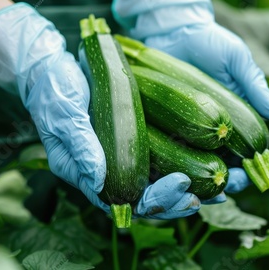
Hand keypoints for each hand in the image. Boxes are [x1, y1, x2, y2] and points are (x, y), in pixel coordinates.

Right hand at [0, 3, 200, 219]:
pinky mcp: (131, 142)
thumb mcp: (64, 114)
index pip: (120, 201)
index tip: (180, 185)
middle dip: (173, 201)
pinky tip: (205, 168)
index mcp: (84, 173)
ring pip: (153, 185)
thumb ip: (81, 145)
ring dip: (183, 191)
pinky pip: (157, 163)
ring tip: (214, 192)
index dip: (153, 200)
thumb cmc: (54, 90)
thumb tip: (98, 179)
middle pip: (142, 199)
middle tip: (199, 196)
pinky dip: (181, 167)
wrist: (55, 68)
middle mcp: (104, 172)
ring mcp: (119, 157)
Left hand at [113, 0, 268, 193]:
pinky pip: (170, 151)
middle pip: (222, 163)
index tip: (251, 177)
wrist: (173, 30)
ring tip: (205, 191)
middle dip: (228, 180)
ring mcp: (187, 129)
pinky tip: (176, 178)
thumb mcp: (237, 61)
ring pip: (197, 164)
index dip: (251, 167)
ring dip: (202, 182)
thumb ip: (256, 87)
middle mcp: (211, 128)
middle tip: (228, 185)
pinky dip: (174, 168)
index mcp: (233, 117)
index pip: (247, 150)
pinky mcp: (164, 125)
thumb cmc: (210, 43)